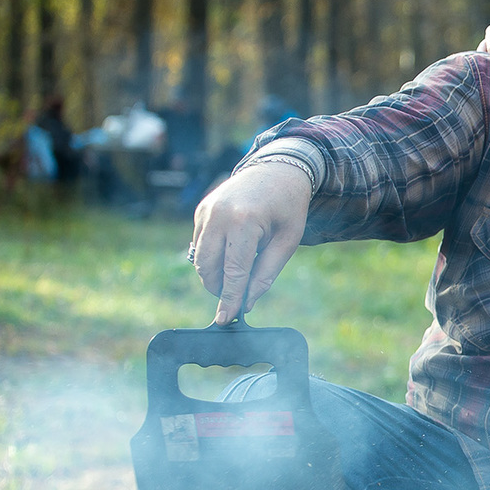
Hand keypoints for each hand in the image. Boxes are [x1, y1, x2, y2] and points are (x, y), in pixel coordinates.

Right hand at [190, 162, 312, 324]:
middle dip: (220, 288)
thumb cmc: (288, 207)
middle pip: (208, 267)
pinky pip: (201, 245)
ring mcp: (206, 211)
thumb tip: (246, 303)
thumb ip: (266, 274)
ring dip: (215, 274)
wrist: (278, 169)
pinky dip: (214, 257)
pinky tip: (235, 251)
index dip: (230, 298)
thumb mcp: (288, 242)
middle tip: (238, 296)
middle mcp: (218, 215)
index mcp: (244, 221)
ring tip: (241, 271)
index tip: (226, 320)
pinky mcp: (201, 211)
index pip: (233, 271)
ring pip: (200, 259)